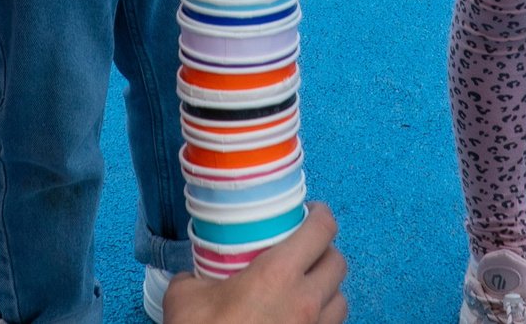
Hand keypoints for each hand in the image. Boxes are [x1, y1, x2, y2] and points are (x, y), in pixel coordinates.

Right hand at [164, 204, 347, 323]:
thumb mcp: (184, 298)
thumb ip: (193, 277)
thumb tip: (193, 275)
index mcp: (278, 275)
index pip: (322, 230)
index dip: (321, 215)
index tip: (312, 213)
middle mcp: (306, 302)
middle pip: (338, 263)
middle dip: (326, 251)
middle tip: (306, 250)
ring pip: (341, 300)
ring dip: (329, 289)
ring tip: (307, 288)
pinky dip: (323, 320)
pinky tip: (301, 321)